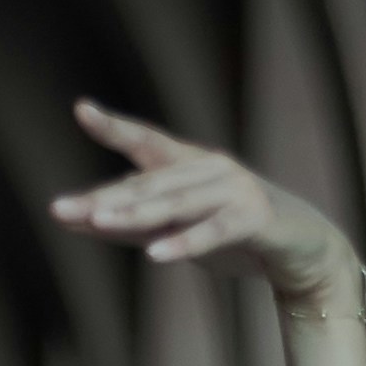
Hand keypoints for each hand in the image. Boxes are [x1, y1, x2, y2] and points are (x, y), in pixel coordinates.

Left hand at [50, 99, 360, 307]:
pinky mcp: (255, 218)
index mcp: (191, 165)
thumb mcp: (177, 229)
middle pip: (151, 183)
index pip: (147, 143)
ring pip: (178, 204)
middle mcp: (212, 168)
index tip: (81, 109)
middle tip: (62, 209)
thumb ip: (131, 224)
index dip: (115, 127)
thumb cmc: (235, 236)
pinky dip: (185, 243)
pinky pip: (214, 231)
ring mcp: (236, 189)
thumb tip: (77, 219)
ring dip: (137, 214)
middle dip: (106, 199)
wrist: (302, 253)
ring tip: (99, 221)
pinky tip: (155, 256)